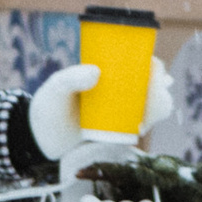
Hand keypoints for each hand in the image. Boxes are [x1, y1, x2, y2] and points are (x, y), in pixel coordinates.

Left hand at [28, 54, 174, 174]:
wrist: (43, 140)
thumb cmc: (49, 107)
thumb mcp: (55, 89)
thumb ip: (70, 78)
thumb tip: (96, 72)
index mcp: (106, 71)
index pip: (136, 62)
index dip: (152, 64)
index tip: (154, 69)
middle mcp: (118, 89)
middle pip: (151, 84)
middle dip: (158, 88)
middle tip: (152, 96)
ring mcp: (121, 109)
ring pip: (153, 104)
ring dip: (158, 107)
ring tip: (143, 116)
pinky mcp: (122, 130)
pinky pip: (144, 124)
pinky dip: (149, 123)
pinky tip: (140, 128)